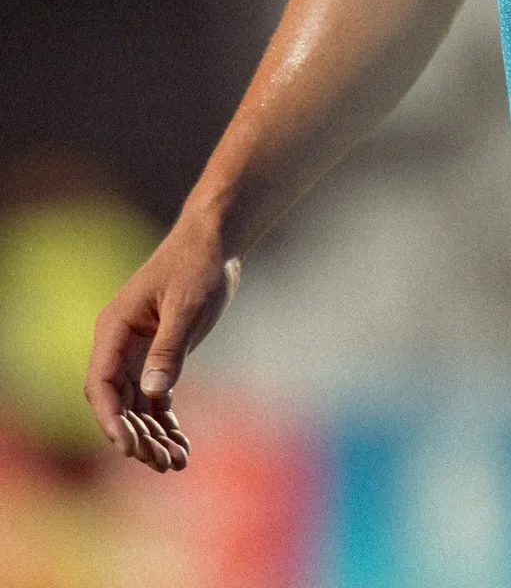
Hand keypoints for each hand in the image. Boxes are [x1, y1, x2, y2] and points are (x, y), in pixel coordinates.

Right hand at [85, 216, 239, 471]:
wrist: (215, 240)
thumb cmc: (197, 264)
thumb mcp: (187, 305)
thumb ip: (169, 348)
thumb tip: (151, 394)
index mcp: (115, 328)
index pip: (101, 384)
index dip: (111, 420)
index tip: (129, 448)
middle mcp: (119, 344)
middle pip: (117, 403)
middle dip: (137, 436)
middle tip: (164, 463)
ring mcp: (137, 351)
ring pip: (135, 406)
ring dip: (152, 435)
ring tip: (176, 463)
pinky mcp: (159, 355)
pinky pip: (154, 398)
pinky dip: (165, 422)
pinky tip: (181, 444)